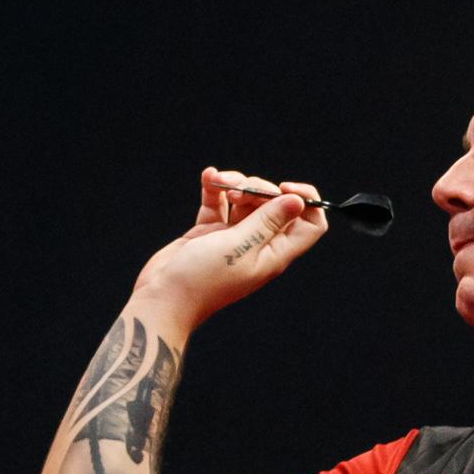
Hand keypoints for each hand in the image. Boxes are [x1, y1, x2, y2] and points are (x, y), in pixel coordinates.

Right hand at [133, 167, 329, 330]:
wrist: (163, 297)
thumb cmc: (203, 280)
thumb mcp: (240, 246)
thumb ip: (268, 221)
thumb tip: (299, 202)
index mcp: (275, 253)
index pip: (310, 225)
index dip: (305, 201)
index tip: (284, 188)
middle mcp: (258, 244)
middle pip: (275, 205)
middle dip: (259, 188)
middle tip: (238, 192)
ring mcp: (234, 237)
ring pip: (246, 200)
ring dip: (235, 184)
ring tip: (219, 183)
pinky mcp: (210, 232)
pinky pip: (218, 203)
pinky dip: (214, 188)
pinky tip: (209, 177)